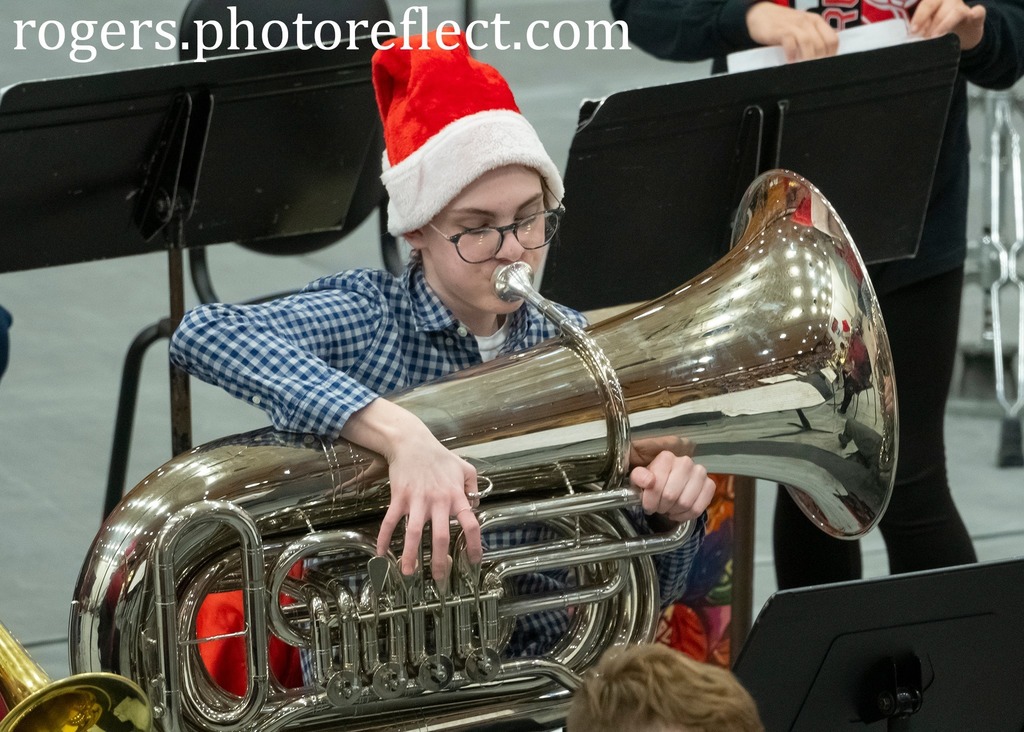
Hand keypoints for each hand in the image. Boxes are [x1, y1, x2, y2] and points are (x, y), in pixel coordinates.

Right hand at [342, 399, 481, 579]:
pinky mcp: (399, 498)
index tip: (474, 561)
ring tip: (408, 574)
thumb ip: (473, 488)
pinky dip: (384, 538)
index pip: (470, 524)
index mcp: (456, 496)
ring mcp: (417, 500)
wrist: (412, 442)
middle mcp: (438, 501)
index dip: (474, 544)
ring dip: (410, 556)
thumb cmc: (439, 456)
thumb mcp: (465, 468)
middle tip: (439, 579)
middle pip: (441, 537)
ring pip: (414, 533)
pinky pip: (390, 521)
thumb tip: (476, 506)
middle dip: (440, 561)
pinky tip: (381, 553)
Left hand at [628, 440, 716, 524]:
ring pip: (685, 503)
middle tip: (659, 508)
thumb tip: (649, 481)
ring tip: (669, 509)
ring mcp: (700, 472)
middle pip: (671, 496)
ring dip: (674, 511)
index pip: (656, 485)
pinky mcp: (710, 484)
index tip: (648, 506)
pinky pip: (699, 508)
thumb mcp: (638, 479)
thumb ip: (639, 477)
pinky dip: (687, 515)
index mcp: (666, 457)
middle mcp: (685, 462)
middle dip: (662, 507)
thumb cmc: (652, 482)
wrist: (669, 483)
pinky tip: (679, 513)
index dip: (650, 501)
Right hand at [746, 2, 838, 61]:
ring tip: (804, 68)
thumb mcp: (802, 27)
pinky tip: (790, 61)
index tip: (825, 66)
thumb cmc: (782, 24)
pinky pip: (790, 42)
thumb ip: (812, 38)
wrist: (761, 13)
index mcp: (816, 21)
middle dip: (819, 60)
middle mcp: (807, 22)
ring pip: (808, 43)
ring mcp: (794, 25)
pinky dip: (792, 54)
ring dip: (807, 58)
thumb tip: (821, 58)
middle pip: (821, 44)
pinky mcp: (780, 30)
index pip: (832, 40)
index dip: (831, 55)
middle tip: (814, 71)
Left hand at [909, 0, 985, 50]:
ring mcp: (963, 7)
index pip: (926, 4)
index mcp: (935, 1)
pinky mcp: (977, 16)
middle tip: (923, 38)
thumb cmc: (940, 30)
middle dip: (929, 23)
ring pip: (956, 11)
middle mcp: (949, 1)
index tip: (912, 31)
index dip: (919, 17)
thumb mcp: (927, 29)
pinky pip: (978, 11)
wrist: (963, 36)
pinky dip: (975, 13)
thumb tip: (910, 38)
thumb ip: (920, 29)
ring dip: (944, 25)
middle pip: (937, 5)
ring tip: (936, 38)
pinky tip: (971, 16)